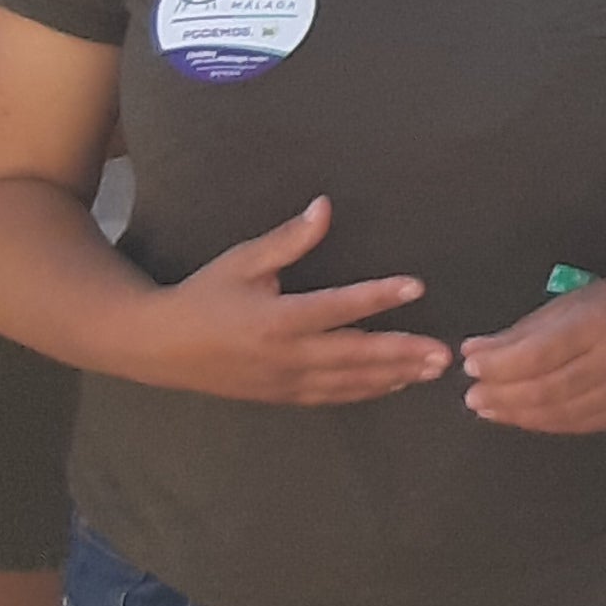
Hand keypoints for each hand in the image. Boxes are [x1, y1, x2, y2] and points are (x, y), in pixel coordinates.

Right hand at [113, 197, 447, 408]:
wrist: (159, 347)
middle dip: (402, 354)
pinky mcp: (281, 397)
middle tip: (445, 354)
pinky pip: (331, 397)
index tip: (416, 287)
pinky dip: (364, 392)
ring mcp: (285, 382)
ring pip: (348, 383)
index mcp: (277, 320)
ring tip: (430, 372)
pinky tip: (392, 385)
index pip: (339, 308)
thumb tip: (325, 207)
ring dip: (392, 377)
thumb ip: (288, 240)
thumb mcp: (242, 261)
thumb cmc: (204, 295)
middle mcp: (286, 356)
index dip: (379, 297)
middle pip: (355, 356)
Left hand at [457, 272, 605, 437]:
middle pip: (546, 388)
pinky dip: (541, 421)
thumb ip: (521, 332)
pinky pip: (574, 424)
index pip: (540, 353)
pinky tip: (519, 415)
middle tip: (471, 396)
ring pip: (558, 412)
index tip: (471, 366)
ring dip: (516, 413)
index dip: (501, 364)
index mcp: (599, 323)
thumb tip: (474, 352)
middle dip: (502, 394)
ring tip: (487, 408)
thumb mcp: (568, 304)